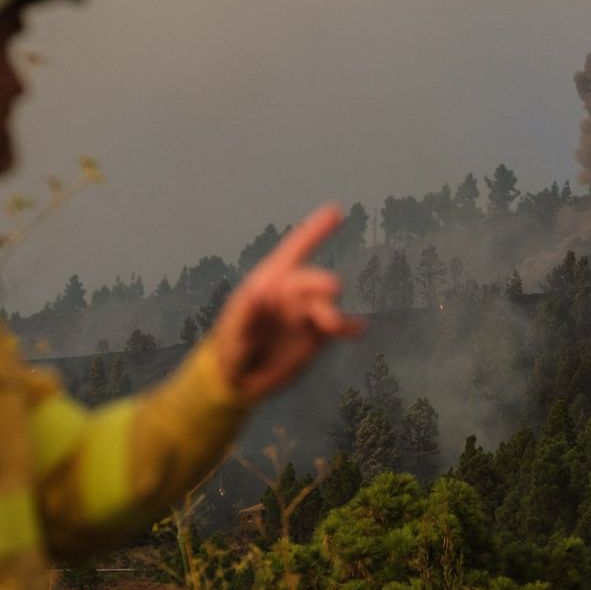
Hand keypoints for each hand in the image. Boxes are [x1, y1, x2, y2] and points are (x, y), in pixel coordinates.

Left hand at [210, 205, 365, 399]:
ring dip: (332, 313)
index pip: (295, 249)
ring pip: (326, 305)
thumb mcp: (232, 329)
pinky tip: (359, 328)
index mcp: (270, 281)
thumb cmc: (232, 344)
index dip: (315, 230)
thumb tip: (258, 292)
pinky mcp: (317, 337)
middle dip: (320, 282)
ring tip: (334, 327)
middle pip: (312, 281)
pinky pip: (337, 328)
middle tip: (333, 288)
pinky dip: (349, 327)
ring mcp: (306, 313)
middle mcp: (292, 292)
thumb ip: (244, 312)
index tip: (336, 211)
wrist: (240, 378)